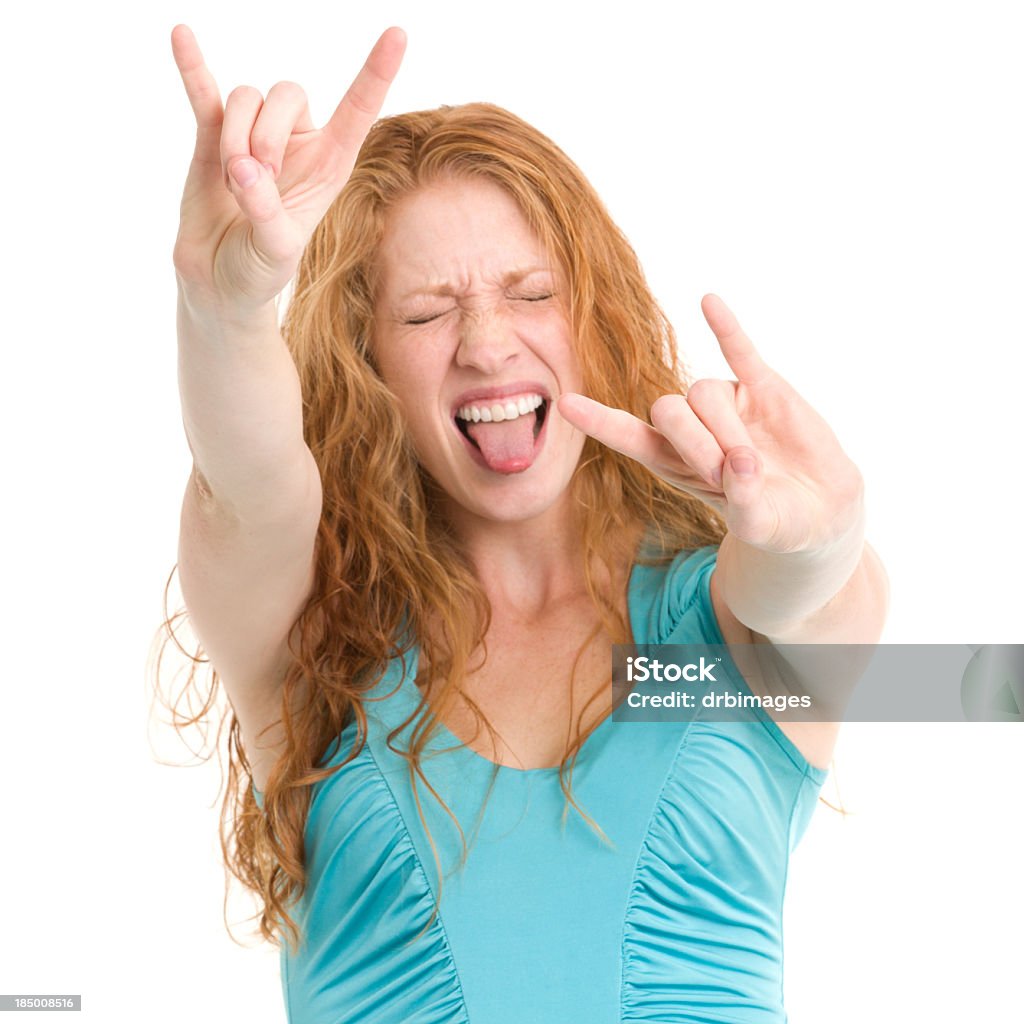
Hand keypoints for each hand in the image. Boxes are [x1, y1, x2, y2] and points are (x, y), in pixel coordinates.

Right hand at [170, 24, 405, 311]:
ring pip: (245, 98)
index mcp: (329, 165)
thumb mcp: (275, 251)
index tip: (397, 35)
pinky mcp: (212, 138)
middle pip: (287, 92)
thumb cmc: (260, 270)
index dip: (376, 73)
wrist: (218, 281)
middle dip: (267, 133)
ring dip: (235, 137)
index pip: (358, 110)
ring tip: (233, 187)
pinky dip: (192, 67)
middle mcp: (297, 142)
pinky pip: (203, 92)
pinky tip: (182, 35)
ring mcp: (253, 135)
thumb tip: (244, 170)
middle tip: (254, 179)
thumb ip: (266, 213)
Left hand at [557, 294, 865, 554]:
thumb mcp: (757, 523)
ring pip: (704, 391)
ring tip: (755, 463)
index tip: (564, 404)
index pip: (627, 436)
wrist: (821, 509)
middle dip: (695, 441)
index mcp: (674, 462)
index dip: (599, 421)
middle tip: (727, 472)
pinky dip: (725, 328)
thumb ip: (744, 499)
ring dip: (727, 427)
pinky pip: (740, 350)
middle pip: (667, 408)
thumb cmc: (776, 522)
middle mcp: (692, 427)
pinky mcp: (763, 387)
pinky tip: (708, 302)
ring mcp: (727, 403)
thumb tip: (742, 463)